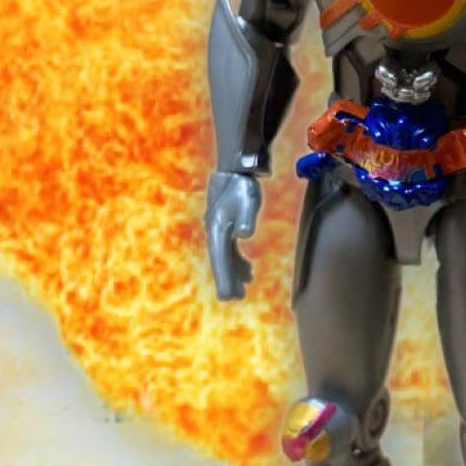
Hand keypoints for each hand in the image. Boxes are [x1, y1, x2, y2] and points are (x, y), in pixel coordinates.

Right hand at [205, 171, 261, 300]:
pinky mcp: (227, 224)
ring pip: (226, 255)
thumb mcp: (249, 200)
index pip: (220, 259)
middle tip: (234, 298)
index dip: (224, 279)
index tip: (227, 297)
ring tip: (244, 287)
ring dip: (234, 271)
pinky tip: (248, 270)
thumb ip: (247, 218)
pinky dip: (238, 259)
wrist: (235, 167)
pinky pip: (231, 247)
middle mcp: (216, 231)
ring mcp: (221, 228)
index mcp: (219, 229)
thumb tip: (244, 234)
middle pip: (221, 260)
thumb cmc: (242, 185)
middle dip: (228, 279)